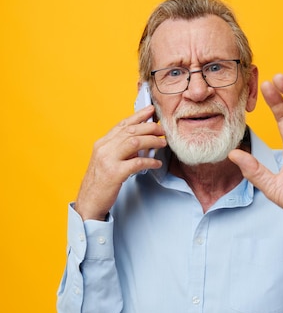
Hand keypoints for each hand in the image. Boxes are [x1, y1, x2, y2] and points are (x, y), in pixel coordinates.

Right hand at [75, 106, 165, 220]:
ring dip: (152, 141)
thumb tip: (139, 141)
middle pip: (131, 131)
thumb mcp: (106, 161)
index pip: (122, 125)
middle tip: (162, 129)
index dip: (138, 116)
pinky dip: (150, 161)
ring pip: (135, 142)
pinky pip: (137, 162)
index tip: (150, 110)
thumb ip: (118, 149)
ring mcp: (108, 160)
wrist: (88, 202)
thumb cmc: (99, 183)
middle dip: (149, 127)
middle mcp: (104, 148)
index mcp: (102, 144)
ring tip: (163, 143)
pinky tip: (157, 163)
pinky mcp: (115, 173)